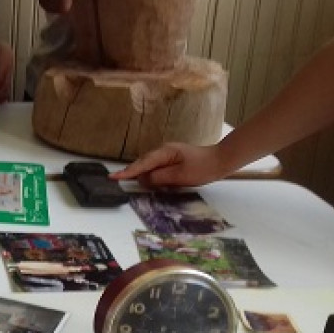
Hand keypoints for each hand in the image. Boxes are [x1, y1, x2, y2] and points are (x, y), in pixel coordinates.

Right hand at [109, 143, 225, 187]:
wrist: (221, 160)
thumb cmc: (202, 168)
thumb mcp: (179, 176)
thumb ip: (159, 178)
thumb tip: (143, 179)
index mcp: (164, 153)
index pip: (141, 164)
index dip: (127, 172)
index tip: (113, 177)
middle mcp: (163, 150)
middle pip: (143, 163)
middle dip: (134, 173)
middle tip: (121, 181)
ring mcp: (167, 154)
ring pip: (149, 165)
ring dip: (145, 174)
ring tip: (138, 182)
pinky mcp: (172, 159)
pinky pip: (157, 167)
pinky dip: (153, 174)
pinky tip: (154, 180)